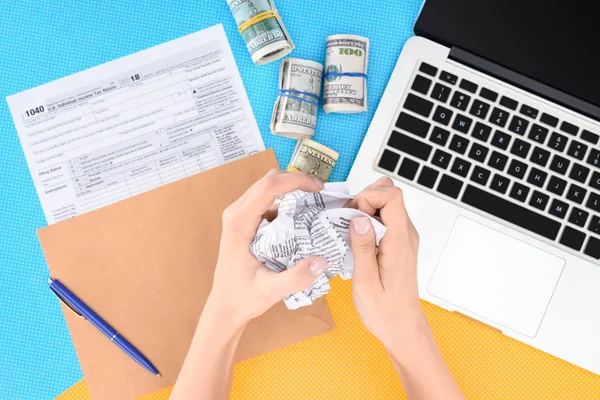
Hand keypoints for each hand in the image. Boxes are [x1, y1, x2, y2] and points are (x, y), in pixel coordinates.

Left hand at [206, 169, 328, 328]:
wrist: (225, 306)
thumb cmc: (243, 298)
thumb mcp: (271, 291)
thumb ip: (296, 278)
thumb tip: (322, 260)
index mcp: (239, 223)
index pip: (269, 187)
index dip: (296, 180)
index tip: (319, 188)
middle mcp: (236, 213)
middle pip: (268, 180)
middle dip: (297, 180)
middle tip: (322, 192)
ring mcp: (239, 215)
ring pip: (268, 187)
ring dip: (292, 188)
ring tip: (316, 201)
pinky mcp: (245, 221)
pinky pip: (267, 201)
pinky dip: (287, 201)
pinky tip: (302, 217)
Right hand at [347, 177, 422, 351]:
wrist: (402, 327)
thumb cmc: (384, 311)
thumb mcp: (365, 282)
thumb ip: (363, 247)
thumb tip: (358, 217)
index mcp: (399, 242)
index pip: (392, 196)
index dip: (368, 197)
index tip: (353, 217)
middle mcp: (406, 234)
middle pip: (389, 193)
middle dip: (364, 199)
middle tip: (348, 223)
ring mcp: (403, 237)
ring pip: (386, 202)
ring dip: (365, 209)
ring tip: (350, 233)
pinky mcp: (398, 242)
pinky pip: (385, 217)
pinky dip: (368, 220)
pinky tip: (357, 240)